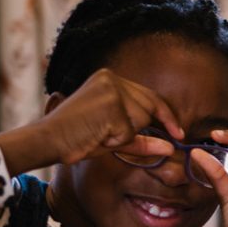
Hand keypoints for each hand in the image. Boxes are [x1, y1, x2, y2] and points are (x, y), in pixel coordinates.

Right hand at [0, 69, 186, 174]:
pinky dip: (116, 141)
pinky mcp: (111, 104)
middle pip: (150, 108)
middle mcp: (112, 78)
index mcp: (110, 79)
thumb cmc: (78, 139)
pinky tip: (96, 135)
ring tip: (98, 134)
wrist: (48, 140)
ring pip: (141, 121)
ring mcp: (112, 89)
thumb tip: (171, 148)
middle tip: (111, 138)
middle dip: (144, 128)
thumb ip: (142, 140)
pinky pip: (129, 132)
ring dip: (124, 136)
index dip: (167, 116)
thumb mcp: (114, 138)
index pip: (150, 96)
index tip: (179, 133)